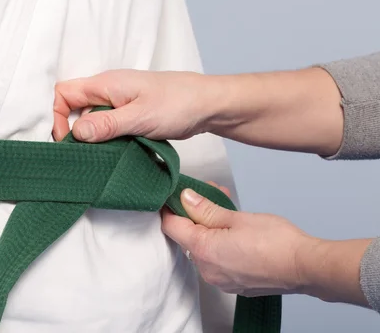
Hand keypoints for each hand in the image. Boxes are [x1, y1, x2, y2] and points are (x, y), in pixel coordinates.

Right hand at [53, 69, 222, 141]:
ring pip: (91, 119)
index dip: (57, 116)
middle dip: (73, 132)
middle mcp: (108, 91)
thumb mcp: (140, 117)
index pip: (64, 93)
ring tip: (103, 155)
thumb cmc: (179, 103)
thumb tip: (75, 132)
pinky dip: (107, 140)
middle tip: (84, 154)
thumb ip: (106, 125)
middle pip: (73, 108)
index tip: (68, 141)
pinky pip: (107, 126)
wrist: (208, 104)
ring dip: (93, 138)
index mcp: (105, 84)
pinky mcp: (129, 114)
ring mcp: (119, 102)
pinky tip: (116, 152)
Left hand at [164, 182, 316, 296]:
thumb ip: (206, 209)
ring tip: (226, 207)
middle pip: (188, 238)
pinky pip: (217, 260)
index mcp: (203, 251)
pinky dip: (220, 243)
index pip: (171, 227)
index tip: (175, 195)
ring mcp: (221, 280)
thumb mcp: (236, 217)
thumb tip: (185, 198)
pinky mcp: (234, 283)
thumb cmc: (276, 242)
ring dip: (210, 227)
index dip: (171, 208)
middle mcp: (207, 270)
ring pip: (204, 248)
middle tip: (209, 194)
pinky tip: (234, 229)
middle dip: (195, 214)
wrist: (306, 267)